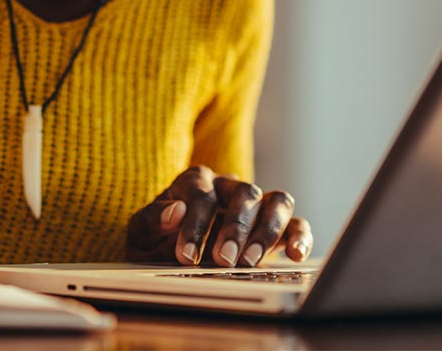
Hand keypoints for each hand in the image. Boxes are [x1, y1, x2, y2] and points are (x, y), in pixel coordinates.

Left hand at [125, 165, 312, 266]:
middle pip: (244, 193)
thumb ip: (152, 219)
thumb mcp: (142, 233)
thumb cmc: (157, 239)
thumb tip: (176, 211)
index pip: (201, 194)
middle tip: (223, 260)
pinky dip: (299, 236)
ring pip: (276, 201)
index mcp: (194, 181)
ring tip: (250, 261)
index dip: (194, 225)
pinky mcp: (276, 226)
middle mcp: (229, 186)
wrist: (170, 254)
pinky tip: (295, 256)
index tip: (186, 257)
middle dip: (235, 228)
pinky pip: (296, 223)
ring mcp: (256, 204)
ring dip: (267, 231)